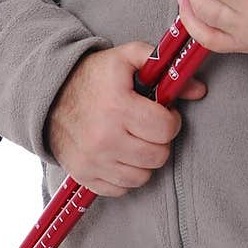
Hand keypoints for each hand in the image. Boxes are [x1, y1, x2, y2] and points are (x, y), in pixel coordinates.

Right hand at [44, 41, 206, 196]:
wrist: (48, 96)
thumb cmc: (93, 77)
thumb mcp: (125, 58)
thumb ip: (161, 65)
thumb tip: (199, 89)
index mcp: (118, 106)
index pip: (165, 129)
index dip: (170, 120)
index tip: (162, 114)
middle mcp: (105, 137)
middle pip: (158, 156)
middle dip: (160, 141)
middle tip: (149, 129)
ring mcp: (93, 160)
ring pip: (143, 177)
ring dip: (145, 161)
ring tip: (136, 142)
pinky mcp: (84, 175)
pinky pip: (121, 189)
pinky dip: (126, 176)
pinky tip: (121, 156)